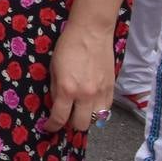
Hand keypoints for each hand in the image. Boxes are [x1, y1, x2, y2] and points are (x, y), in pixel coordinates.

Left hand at [41, 17, 114, 133]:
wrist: (91, 33)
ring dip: (87, 118)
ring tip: (80, 110)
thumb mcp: (53, 68)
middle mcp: (86, 95)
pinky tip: (91, 103)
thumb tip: (57, 105)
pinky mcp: (112, 89)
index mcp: (67, 89)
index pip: (60, 118)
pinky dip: (98, 110)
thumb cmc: (68, 47)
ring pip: (96, 120)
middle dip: (71, 124)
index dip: (52, 126)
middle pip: (81, 125)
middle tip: (66, 117)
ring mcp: (101, 93)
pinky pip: (107, 109)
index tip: (49, 127)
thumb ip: (55, 90)